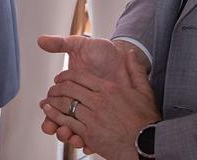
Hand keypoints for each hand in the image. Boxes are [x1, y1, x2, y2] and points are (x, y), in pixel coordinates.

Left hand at [39, 49, 159, 157]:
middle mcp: (99, 101)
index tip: (60, 77)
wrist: (149, 143)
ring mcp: (93, 117)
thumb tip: (130, 53)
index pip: (80, 76)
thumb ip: (135, 70)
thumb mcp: (144, 90)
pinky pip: (68, 121)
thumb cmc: (147, 119)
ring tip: (47, 100)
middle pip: (69, 89)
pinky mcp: (89, 133)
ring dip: (53, 101)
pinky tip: (50, 113)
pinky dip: (55, 116)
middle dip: (57, 88)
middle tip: (52, 89)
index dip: (66, 75)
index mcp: (109, 88)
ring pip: (66, 104)